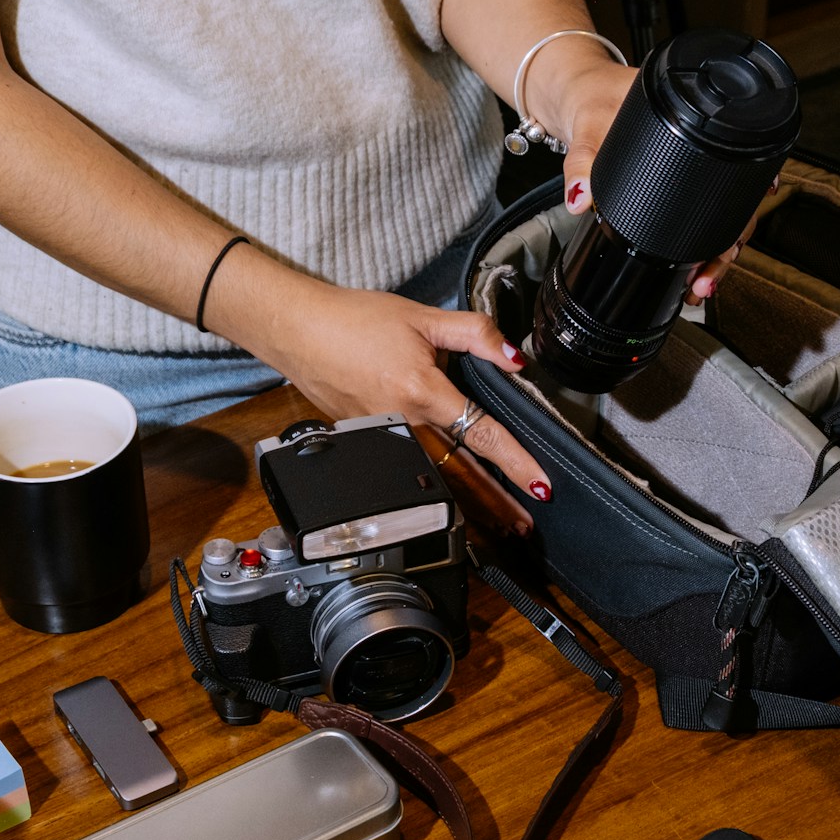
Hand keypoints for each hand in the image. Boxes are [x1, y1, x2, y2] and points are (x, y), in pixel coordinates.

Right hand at [246, 275, 553, 504]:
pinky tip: (454, 501)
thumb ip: (476, 334)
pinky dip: (437, 490)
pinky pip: (410, 472)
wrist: (299, 330)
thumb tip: (515, 356)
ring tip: (499, 523)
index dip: (515, 463)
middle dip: (496, 503)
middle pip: (461, 473)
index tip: (540, 485)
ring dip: (470, 504)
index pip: (481, 435)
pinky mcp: (368, 444)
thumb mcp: (424, 317)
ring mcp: (383, 439)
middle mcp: (403, 424)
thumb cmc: (355, 321)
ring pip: (436, 480)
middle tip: (526, 523)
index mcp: (421, 392)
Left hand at [548, 57, 777, 305]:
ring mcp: (694, 166)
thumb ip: (582, 162)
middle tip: (705, 277)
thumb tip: (581, 197)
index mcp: (692, 121)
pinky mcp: (679, 180)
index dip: (746, 204)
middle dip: (726, 247)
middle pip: (734, 203)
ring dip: (716, 252)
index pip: (735, 164)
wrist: (582, 92)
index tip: (736, 237)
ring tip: (700, 282)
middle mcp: (703, 145)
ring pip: (722, 216)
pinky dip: (700, 243)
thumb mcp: (588, 126)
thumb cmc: (594, 97)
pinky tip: (694, 268)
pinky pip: (699, 214)